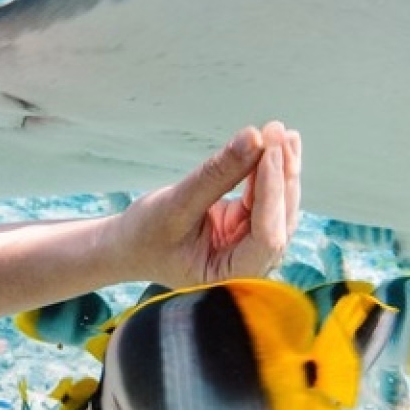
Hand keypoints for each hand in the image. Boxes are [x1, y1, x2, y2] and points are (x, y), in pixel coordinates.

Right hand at [121, 121, 302, 287]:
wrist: (128, 246)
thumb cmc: (144, 237)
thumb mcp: (175, 204)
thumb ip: (216, 175)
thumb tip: (253, 138)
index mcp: (231, 278)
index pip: (266, 236)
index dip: (272, 194)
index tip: (270, 151)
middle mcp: (249, 266)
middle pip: (279, 219)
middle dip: (281, 174)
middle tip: (276, 131)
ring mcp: (250, 245)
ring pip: (278, 205)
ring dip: (281, 168)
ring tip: (279, 131)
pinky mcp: (246, 226)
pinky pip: (265, 196)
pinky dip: (269, 169)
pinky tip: (274, 143)